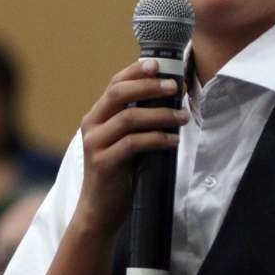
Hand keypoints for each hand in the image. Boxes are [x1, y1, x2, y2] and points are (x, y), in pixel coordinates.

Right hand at [74, 59, 187, 235]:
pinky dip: (157, 139)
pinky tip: (173, 141)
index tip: (158, 64)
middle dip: (149, 86)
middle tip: (174, 87)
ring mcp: (95, 144)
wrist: (100, 211)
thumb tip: (169, 98)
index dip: (136, 71)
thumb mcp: (125, 140)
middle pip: (119, 93)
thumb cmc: (119, 172)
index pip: (114, 83)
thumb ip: (137, 120)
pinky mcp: (103, 163)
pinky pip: (133, 144)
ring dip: (161, 114)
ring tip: (183, 116)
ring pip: (129, 118)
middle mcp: (92, 125)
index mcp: (97, 116)